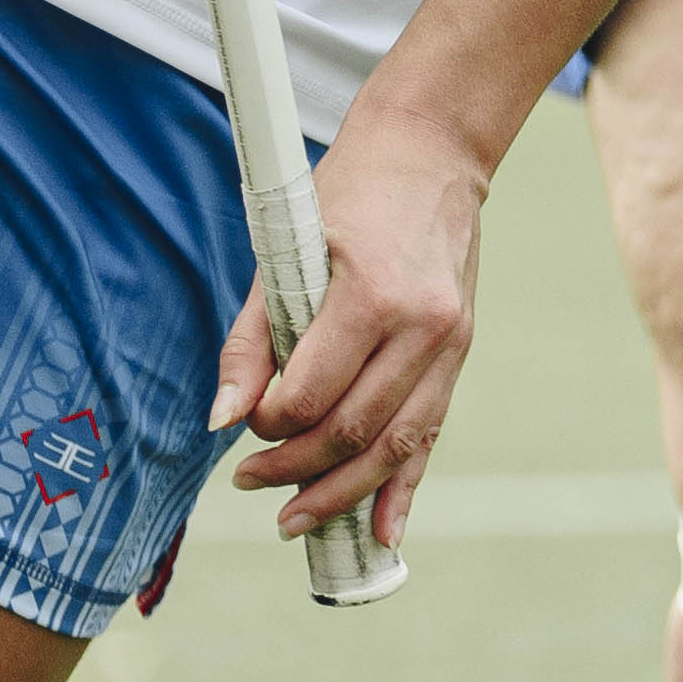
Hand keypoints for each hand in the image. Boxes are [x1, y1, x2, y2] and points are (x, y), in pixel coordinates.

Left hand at [207, 109, 489, 545]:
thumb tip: (222, 421)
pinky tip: (381, 532)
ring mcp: (450, 342)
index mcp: (373, 295)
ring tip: (295, 521)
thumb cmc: (345, 192)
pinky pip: (431, 433)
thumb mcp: (284, 249)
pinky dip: (405, 487)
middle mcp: (421, 326)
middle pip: (356, 431)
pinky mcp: (461, 351)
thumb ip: (251, 340)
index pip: (314, 394)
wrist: (430, 149)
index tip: (245, 430)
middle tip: (251, 485)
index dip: (272, 427)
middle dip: (298, 471)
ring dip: (344, 494)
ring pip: (397, 445)